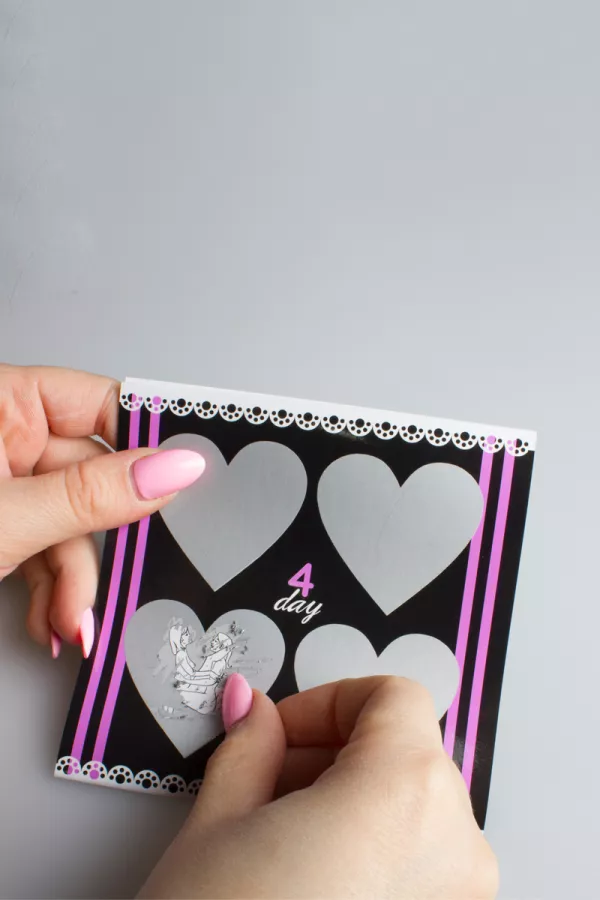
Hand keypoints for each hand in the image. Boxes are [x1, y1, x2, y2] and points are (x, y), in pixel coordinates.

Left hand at [0, 364, 204, 656]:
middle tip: (136, 571)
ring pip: (71, 526)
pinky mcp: (1, 526)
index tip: (195, 478)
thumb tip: (175, 469)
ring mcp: (5, 483)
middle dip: (104, 543)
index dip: (150, 442)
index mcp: (6, 403)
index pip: (101, 405)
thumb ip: (89, 496)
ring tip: (72, 621)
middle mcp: (9, 436)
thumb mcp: (5, 518)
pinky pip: (43, 550)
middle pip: (93, 480)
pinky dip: (50, 592)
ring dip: (75, 583)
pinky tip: (52, 624)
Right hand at [140, 675, 497, 899]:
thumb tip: (253, 708)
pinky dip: (376, 855)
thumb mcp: (218, 824)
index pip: (394, 698)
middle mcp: (455, 847)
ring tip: (281, 838)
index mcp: (404, 793)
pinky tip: (312, 882)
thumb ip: (249, 747)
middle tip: (268, 780)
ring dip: (354, 804)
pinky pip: (424, 869)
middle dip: (335, 754)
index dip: (330, 702)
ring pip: (416, 813)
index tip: (283, 729)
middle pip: (407, 755)